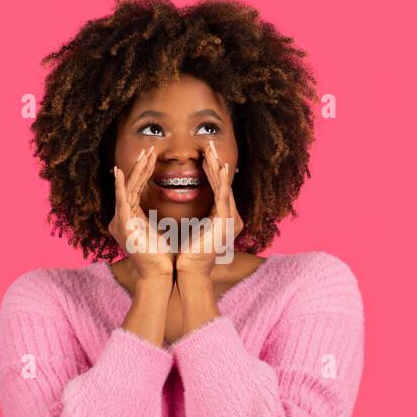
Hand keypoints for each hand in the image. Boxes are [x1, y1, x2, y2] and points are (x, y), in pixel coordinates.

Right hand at [107, 147, 174, 281]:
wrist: (160, 275)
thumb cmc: (162, 257)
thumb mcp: (160, 231)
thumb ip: (157, 218)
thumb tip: (165, 210)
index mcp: (129, 219)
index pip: (136, 190)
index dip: (143, 173)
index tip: (151, 158)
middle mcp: (121, 219)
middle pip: (130, 186)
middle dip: (140, 167)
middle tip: (148, 149)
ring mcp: (120, 221)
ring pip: (128, 189)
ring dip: (137, 170)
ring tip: (146, 154)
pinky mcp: (124, 225)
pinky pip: (122, 200)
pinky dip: (121, 185)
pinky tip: (120, 172)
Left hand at [175, 139, 243, 277]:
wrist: (189, 272)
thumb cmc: (187, 256)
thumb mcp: (191, 231)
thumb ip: (195, 218)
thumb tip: (188, 210)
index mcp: (221, 219)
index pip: (218, 189)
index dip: (212, 171)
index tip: (204, 155)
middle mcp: (229, 217)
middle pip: (223, 184)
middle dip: (215, 163)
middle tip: (210, 144)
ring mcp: (229, 218)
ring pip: (223, 185)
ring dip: (217, 166)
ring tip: (211, 149)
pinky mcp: (224, 220)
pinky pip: (223, 194)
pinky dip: (220, 179)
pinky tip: (218, 166)